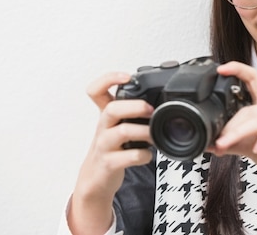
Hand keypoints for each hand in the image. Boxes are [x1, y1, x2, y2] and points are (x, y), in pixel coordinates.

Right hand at [68, 72, 154, 234]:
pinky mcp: (109, 163)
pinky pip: (127, 157)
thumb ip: (132, 113)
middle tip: (151, 110)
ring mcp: (104, 145)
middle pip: (111, 109)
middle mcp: (103, 127)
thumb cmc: (112, 148)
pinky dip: (142, 155)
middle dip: (134, 106)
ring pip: (121, 132)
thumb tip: (160, 103)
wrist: (96, 179)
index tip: (127, 77)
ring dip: (143, 131)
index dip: (109, 79)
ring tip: (154, 135)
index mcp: (106, 115)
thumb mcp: (118, 126)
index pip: (96, 91)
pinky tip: (148, 155)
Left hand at [209, 62, 256, 189]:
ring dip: (239, 133)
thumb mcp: (249, 147)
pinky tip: (256, 150)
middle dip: (229, 127)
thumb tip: (210, 143)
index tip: (221, 69)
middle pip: (248, 110)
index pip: (253, 80)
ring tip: (225, 146)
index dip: (237, 70)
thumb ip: (232, 142)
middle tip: (217, 142)